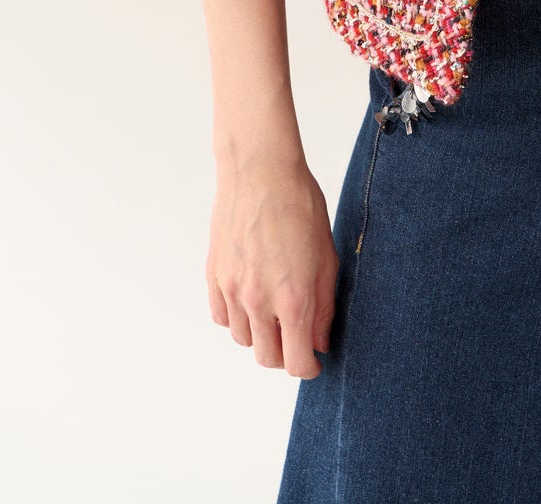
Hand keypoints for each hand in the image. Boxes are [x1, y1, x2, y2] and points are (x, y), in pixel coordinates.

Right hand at [205, 153, 339, 379]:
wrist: (260, 171)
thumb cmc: (299, 203)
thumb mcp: (326, 254)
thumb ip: (324, 304)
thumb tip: (320, 341)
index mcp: (293, 298)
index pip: (296, 363)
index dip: (309, 369)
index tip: (314, 363)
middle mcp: (259, 300)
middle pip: (268, 358)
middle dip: (286, 356)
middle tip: (297, 339)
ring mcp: (232, 290)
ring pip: (243, 340)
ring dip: (261, 336)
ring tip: (276, 312)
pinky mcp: (213, 276)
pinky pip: (222, 317)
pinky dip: (237, 318)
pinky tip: (251, 299)